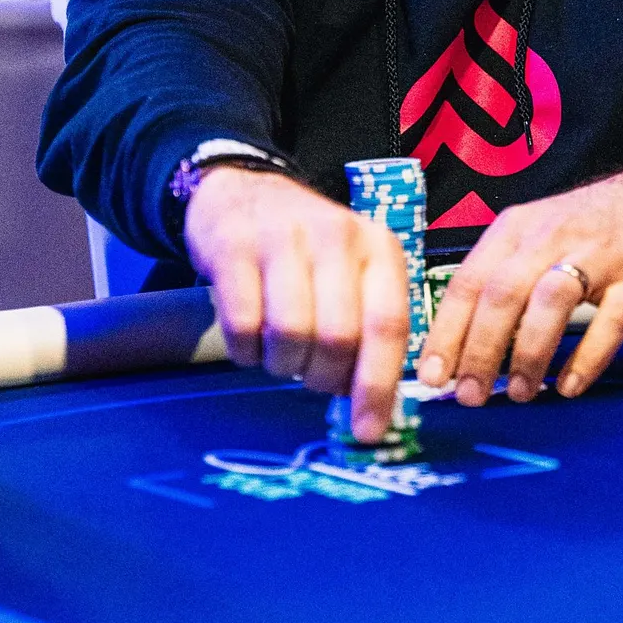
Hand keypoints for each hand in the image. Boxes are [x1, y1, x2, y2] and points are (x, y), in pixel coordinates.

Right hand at [184, 169, 409, 438]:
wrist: (242, 191)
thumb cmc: (307, 250)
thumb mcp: (352, 273)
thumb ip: (370, 328)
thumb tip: (374, 409)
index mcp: (378, 248)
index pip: (389, 324)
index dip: (378, 385)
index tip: (369, 430)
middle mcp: (336, 237)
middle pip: (339, 337)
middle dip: (323, 377)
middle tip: (312, 378)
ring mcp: (282, 238)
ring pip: (291, 333)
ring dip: (283, 365)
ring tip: (281, 355)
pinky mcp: (233, 247)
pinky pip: (242, 325)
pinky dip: (245, 352)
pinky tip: (250, 342)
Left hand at [417, 165, 622, 407]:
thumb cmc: (581, 229)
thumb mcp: (529, 236)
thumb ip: (496, 281)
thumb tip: (457, 347)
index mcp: (514, 229)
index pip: (468, 281)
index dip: (446, 332)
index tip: (432, 375)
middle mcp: (550, 237)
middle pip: (503, 293)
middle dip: (481, 350)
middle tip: (471, 394)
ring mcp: (596, 256)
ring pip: (551, 303)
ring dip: (529, 354)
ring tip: (520, 393)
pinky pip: (609, 322)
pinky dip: (587, 358)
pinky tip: (569, 386)